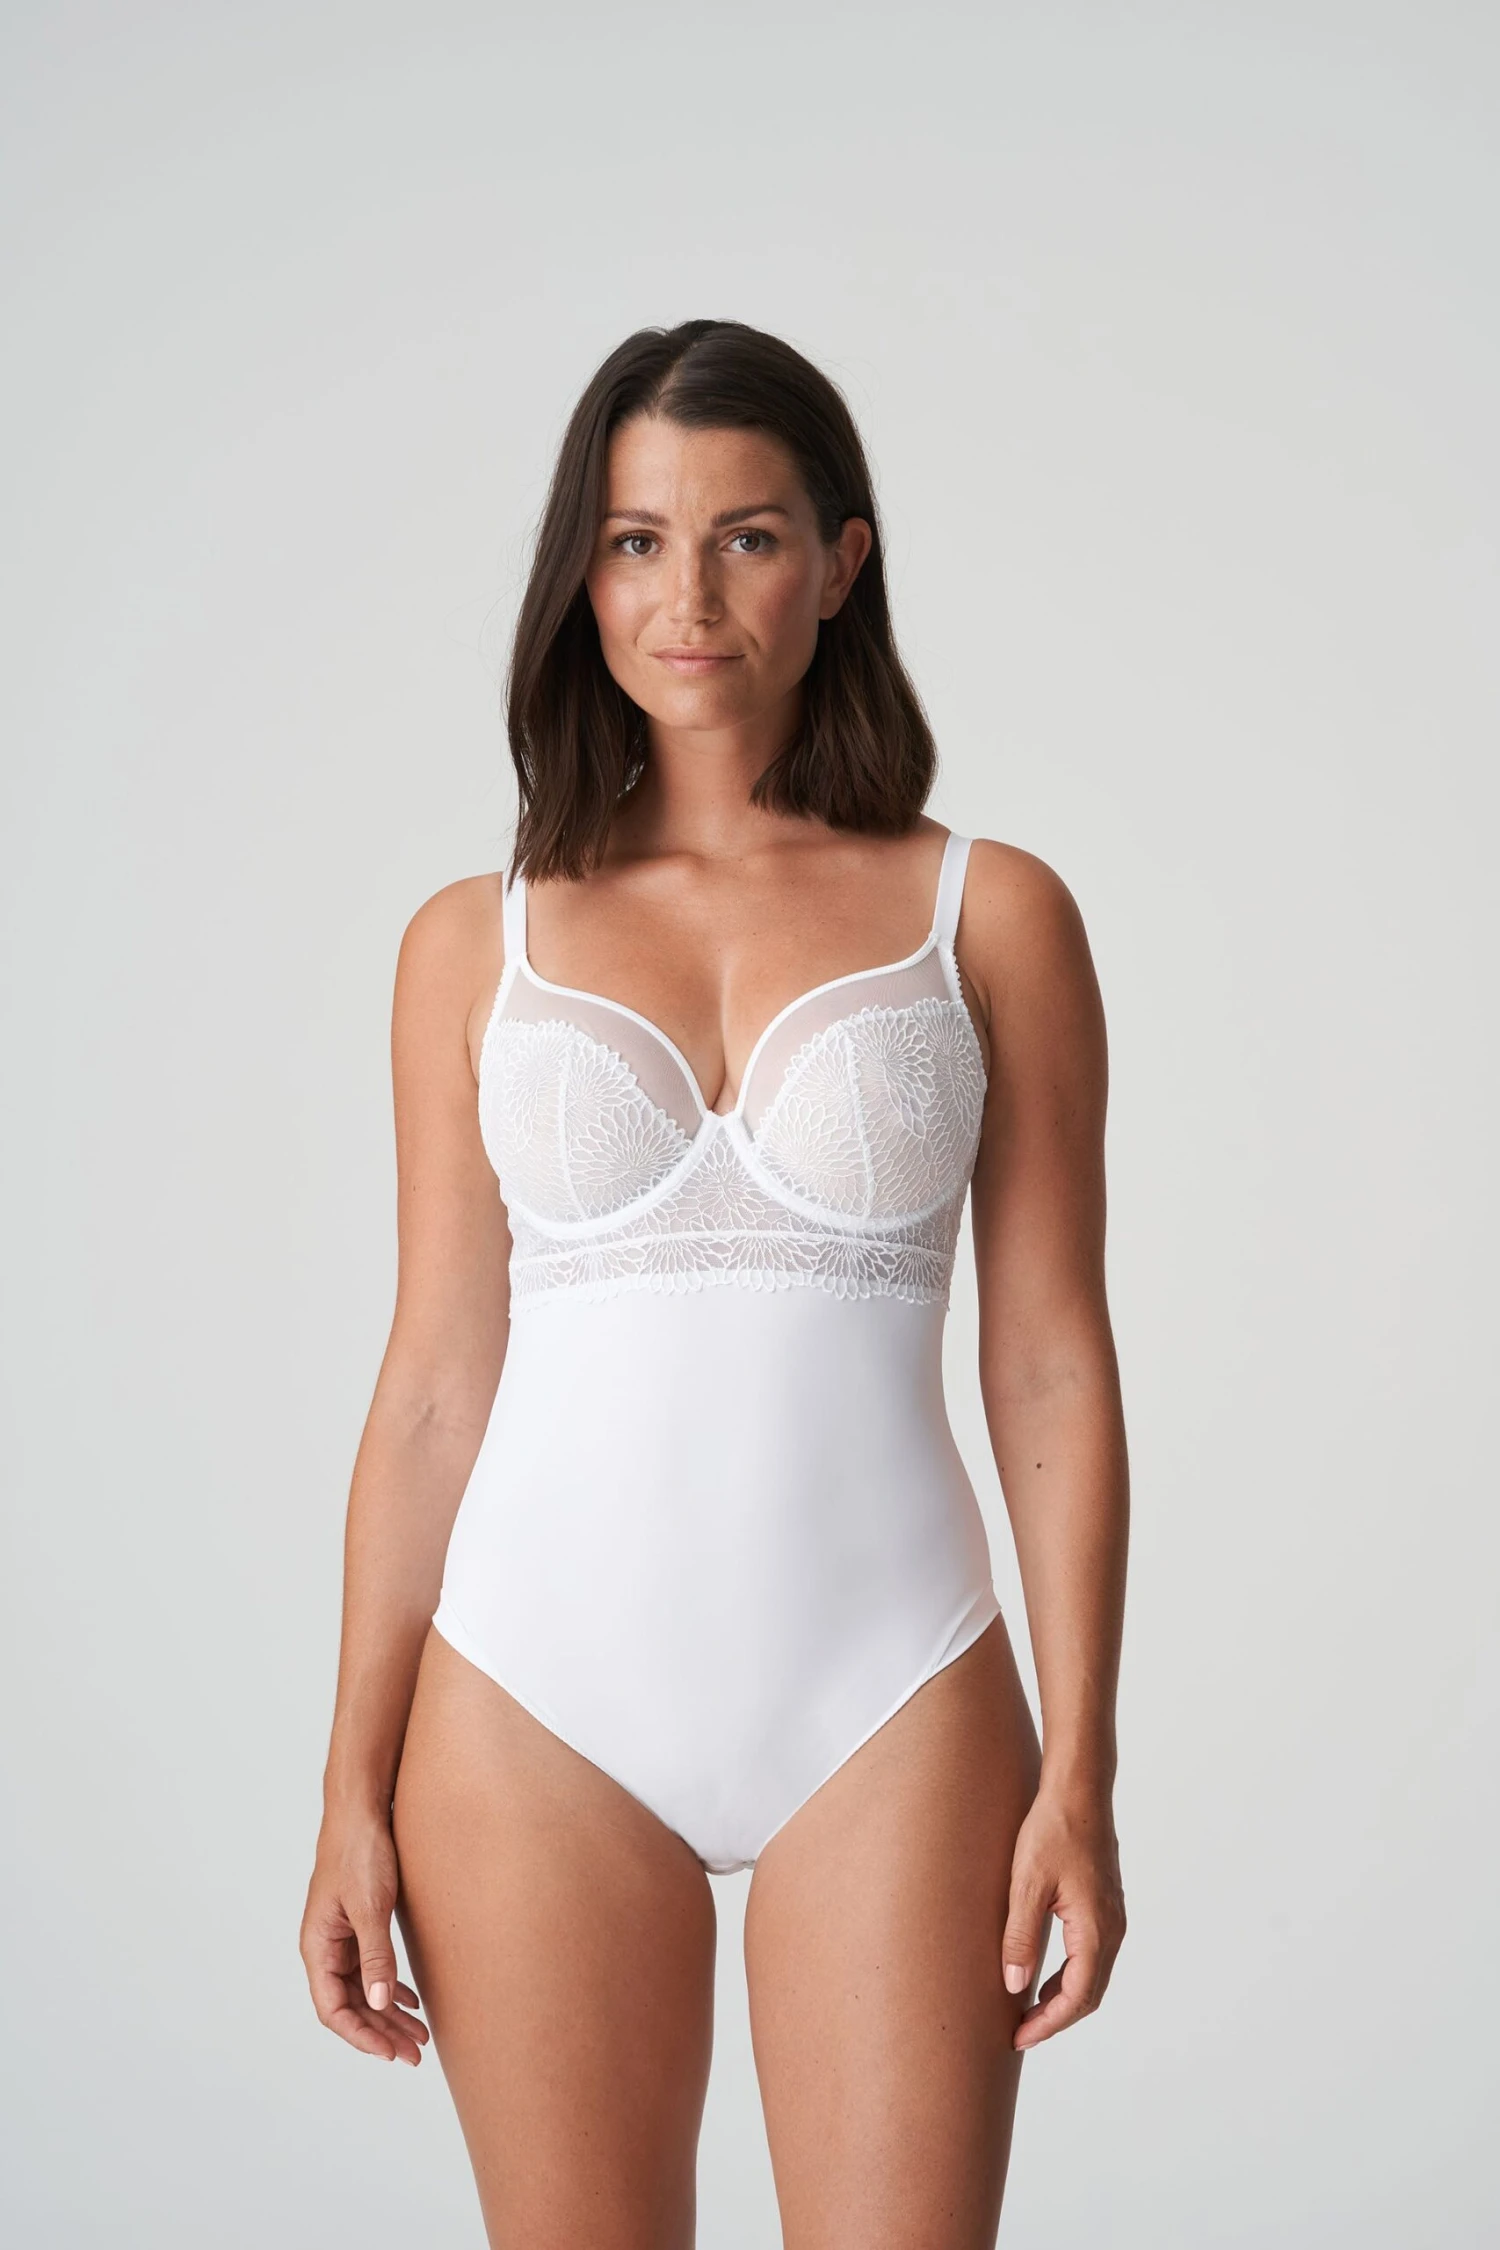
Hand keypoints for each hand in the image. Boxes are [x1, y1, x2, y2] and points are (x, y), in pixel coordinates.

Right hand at [300, 1810, 429, 2065]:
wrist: (363, 1810)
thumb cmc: (360, 1853)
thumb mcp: (371, 1907)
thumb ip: (376, 1955)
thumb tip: (381, 2003)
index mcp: (318, 1946)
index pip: (333, 2009)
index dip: (361, 2035)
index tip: (391, 2052)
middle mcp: (326, 1947)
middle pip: (351, 2005)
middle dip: (382, 2032)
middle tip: (416, 2053)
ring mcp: (341, 1937)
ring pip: (364, 1989)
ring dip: (389, 2013)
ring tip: (420, 2035)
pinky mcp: (359, 1924)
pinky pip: (371, 1969)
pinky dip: (391, 1987)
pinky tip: (412, 2000)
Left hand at [1001, 1783, 1124, 2049]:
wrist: (1078, 1790)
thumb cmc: (1053, 1829)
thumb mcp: (1026, 1883)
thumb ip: (1019, 1936)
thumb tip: (1014, 1986)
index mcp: (1096, 1929)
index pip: (1076, 1996)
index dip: (1048, 2023)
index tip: (1018, 2038)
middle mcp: (1112, 1929)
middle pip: (1089, 1993)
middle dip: (1055, 2018)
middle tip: (1019, 2033)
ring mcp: (1112, 1918)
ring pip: (1091, 1975)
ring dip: (1062, 1997)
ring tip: (1026, 2010)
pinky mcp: (1104, 1906)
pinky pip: (1091, 1955)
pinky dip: (1069, 1975)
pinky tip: (1043, 1974)